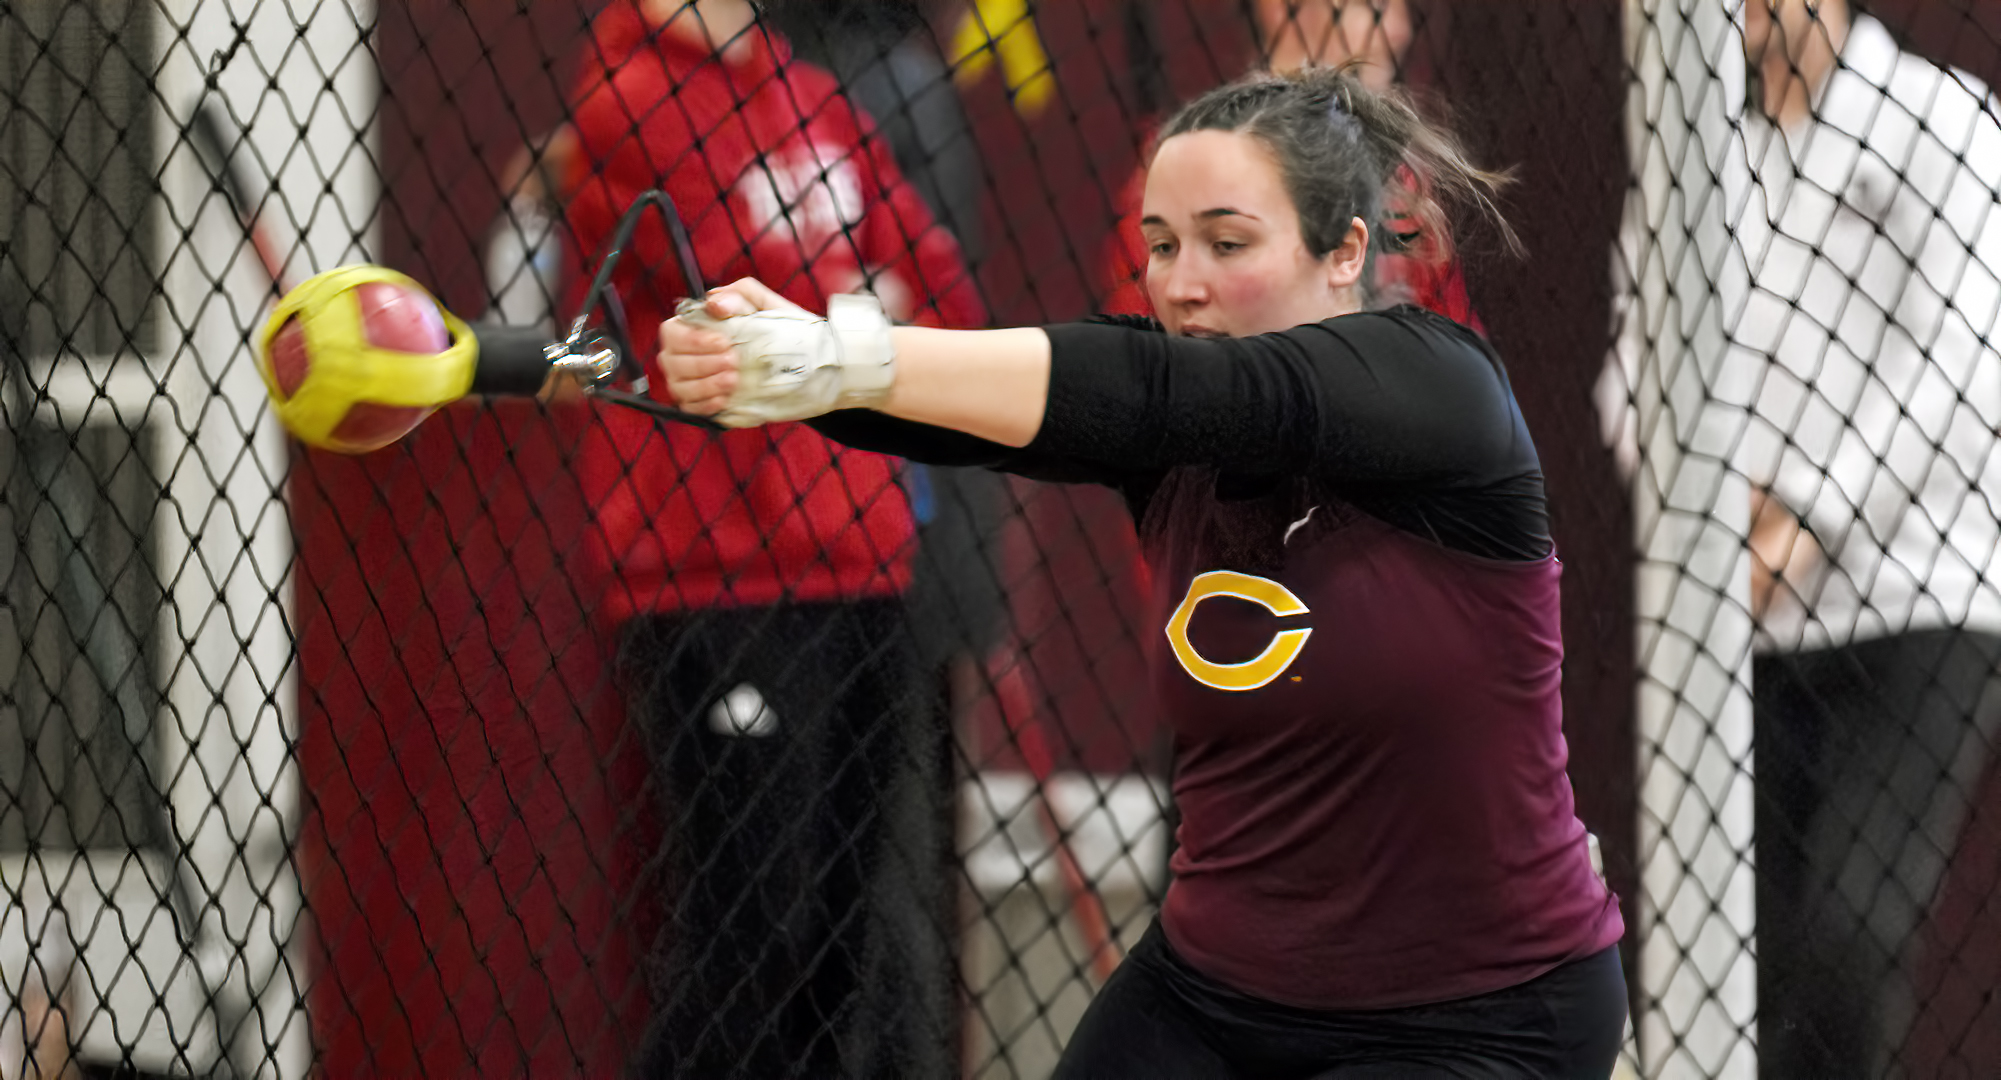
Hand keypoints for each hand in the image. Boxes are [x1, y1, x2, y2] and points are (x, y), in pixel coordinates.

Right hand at [659, 278, 894, 427]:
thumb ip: (741, 295)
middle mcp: (691, 354)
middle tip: (734, 364)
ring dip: (703, 385)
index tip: (725, 342)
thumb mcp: (768, 304)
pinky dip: (705, 404)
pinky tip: (725, 398)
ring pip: (679, 386)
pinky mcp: (709, 404)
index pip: (672, 331)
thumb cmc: (786, 328)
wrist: (813, 365)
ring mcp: (698, 381)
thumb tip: (714, 302)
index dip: (692, 339)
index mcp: (699, 327)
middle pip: (671, 361)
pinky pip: (691, 408)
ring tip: (734, 381)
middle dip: (701, 363)